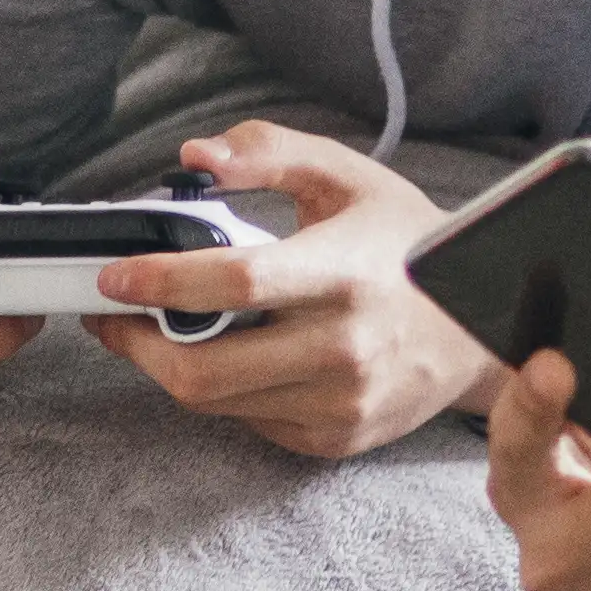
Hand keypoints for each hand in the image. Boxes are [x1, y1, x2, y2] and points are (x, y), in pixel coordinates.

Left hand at [90, 124, 497, 460]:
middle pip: (206, 369)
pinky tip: (229, 356)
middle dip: (137, 344)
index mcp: (345, 273)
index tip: (114, 276)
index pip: (234, 284)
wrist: (479, 328)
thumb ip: (268, 152)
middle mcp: (345, 348)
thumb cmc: (406, 245)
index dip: (161, 282)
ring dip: (170, 367)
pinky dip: (224, 390)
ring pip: (217, 401)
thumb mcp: (346, 177)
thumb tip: (194, 158)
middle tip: (112, 315)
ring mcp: (341, 402)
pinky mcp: (336, 438)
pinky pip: (249, 421)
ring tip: (154, 330)